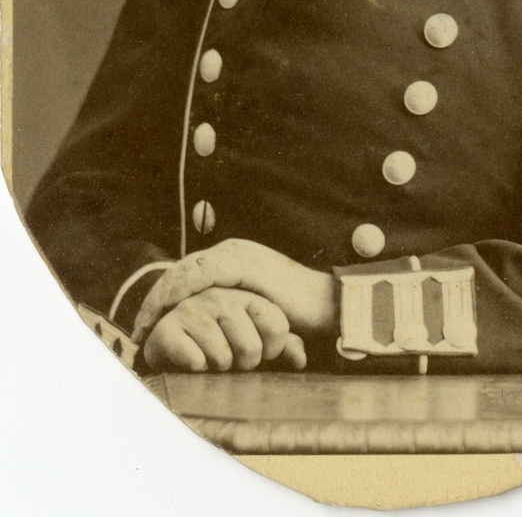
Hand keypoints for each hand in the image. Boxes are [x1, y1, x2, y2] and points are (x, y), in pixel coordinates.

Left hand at [133, 239, 337, 344]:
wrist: (327, 302)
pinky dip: (183, 292)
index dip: (164, 296)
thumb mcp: (255, 306)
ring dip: (163, 297)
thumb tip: (208, 324)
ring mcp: (237, 254)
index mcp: (232, 256)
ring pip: (186, 270)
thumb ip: (233, 306)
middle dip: (157, 298)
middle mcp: (231, 249)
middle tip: (139, 327)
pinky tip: (170, 310)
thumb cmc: (296, 310)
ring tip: (147, 323)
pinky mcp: (244, 264)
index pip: (188, 272)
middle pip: (182, 270)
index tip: (147, 323)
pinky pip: (204, 275)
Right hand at [142, 286, 306, 372]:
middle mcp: (220, 296)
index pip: (277, 325)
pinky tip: (189, 356)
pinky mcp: (167, 327)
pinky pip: (195, 361)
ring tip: (210, 356)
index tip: (262, 351)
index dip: (272, 349)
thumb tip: (301, 360)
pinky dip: (195, 368)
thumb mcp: (255, 338)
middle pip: (251, 348)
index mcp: (246, 295)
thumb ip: (282, 344)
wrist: (171, 341)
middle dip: (244, 364)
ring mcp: (192, 308)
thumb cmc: (221, 340)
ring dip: (218, 367)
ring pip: (222, 357)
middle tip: (231, 356)